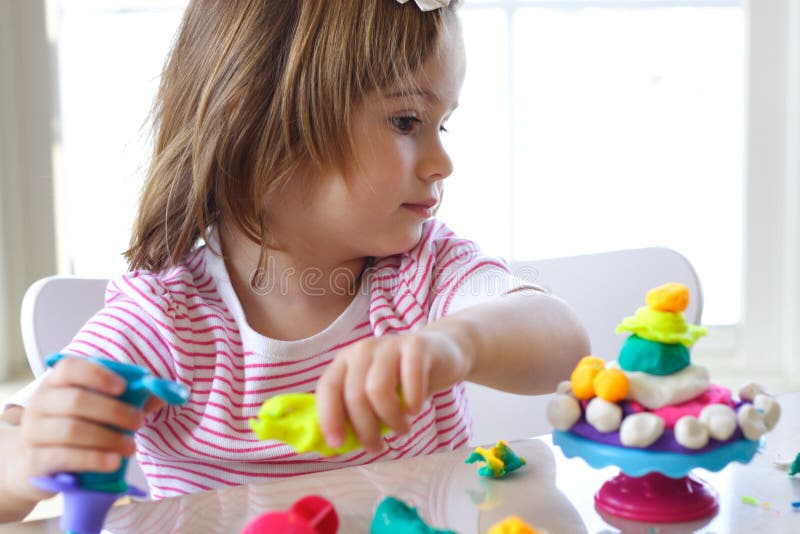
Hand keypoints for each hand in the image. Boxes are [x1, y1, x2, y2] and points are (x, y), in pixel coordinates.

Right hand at [7, 357, 161, 501]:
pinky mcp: (34, 462)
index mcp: (56, 383)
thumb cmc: (76, 428)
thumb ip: (132, 398)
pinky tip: (113, 462)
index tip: (124, 387)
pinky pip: (64, 457)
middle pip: (77, 401)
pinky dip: (93, 459)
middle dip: (114, 411)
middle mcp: (39, 404)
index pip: (70, 368)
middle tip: (139, 422)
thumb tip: (169, 391)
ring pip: (71, 430)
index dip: (98, 374)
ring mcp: (33, 434)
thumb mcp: (99, 409)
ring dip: (108, 438)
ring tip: (131, 447)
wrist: (34, 466)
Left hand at [316, 330, 471, 453]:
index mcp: (346, 361)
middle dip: (365, 429)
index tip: (337, 444)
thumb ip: (356, 415)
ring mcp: (390, 345)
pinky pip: (411, 376)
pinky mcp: (417, 346)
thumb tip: (337, 446)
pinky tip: (415, 410)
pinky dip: (413, 400)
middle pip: (355, 395)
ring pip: (378, 389)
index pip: (328, 387)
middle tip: (378, 446)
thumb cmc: (403, 382)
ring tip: (402, 429)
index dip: (329, 417)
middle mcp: (363, 350)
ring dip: (390, 419)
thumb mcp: (375, 396)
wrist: (442, 352)